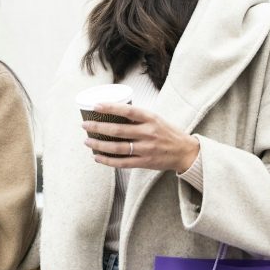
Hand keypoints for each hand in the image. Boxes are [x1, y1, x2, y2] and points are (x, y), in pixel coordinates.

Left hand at [82, 102, 199, 171]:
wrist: (185, 152)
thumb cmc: (167, 132)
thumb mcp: (156, 119)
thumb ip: (138, 117)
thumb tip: (113, 111)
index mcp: (151, 119)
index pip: (128, 111)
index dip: (110, 108)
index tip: (96, 106)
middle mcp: (148, 133)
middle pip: (118, 130)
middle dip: (98, 127)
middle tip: (84, 125)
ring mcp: (146, 149)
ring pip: (117, 148)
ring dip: (99, 145)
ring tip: (87, 141)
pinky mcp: (145, 162)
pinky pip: (122, 163)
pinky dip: (107, 160)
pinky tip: (97, 157)